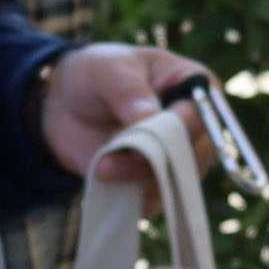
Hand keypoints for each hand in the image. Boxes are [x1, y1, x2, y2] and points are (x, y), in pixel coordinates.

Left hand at [39, 43, 216, 184]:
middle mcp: (196, 124)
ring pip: (174, 180)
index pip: (201, 115)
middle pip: (193, 153)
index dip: (176, 130)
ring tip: (101, 167)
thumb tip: (149, 117)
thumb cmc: (98, 74)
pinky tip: (106, 178)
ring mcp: (179, 155)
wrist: (67, 105)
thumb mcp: (108, 69)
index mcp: (195, 85)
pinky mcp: (159, 179)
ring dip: (135, 178)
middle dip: (150, 160)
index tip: (140, 138)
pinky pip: (156, 199)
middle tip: (109, 162)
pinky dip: (130, 194)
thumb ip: (129, 91)